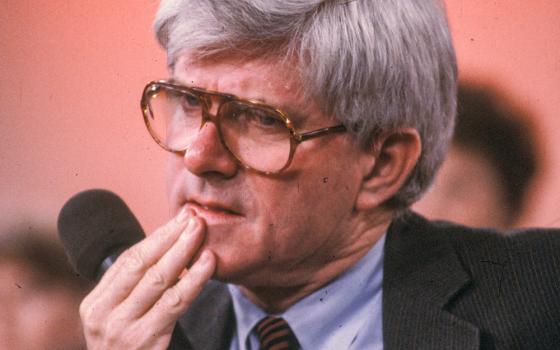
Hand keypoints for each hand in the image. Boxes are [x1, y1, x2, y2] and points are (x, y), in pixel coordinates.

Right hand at [79, 209, 215, 348]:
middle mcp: (101, 314)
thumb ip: (136, 290)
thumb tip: (170, 248)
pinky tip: (208, 264)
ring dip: (183, 250)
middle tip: (194, 216)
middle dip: (170, 236)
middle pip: (141, 264)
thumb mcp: (121, 320)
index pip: (129, 260)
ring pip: (158, 279)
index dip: (158, 236)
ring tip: (202, 231)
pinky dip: (194, 279)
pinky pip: (175, 303)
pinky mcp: (144, 342)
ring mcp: (120, 329)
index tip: (180, 218)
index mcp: (95, 304)